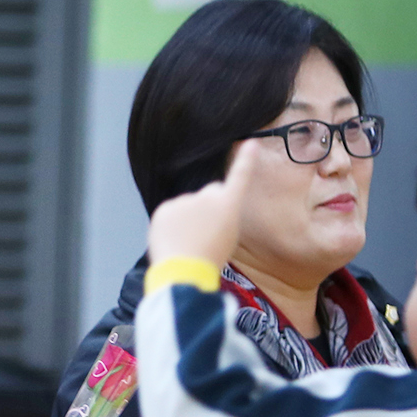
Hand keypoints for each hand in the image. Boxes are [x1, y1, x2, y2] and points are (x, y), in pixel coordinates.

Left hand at [146, 141, 253, 270]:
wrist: (184, 272)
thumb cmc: (210, 259)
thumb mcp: (228, 236)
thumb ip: (221, 216)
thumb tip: (206, 210)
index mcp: (228, 204)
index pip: (240, 177)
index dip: (247, 160)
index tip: (252, 144)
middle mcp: (207, 196)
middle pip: (211, 193)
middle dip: (209, 206)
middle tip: (206, 232)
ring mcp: (184, 200)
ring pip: (188, 206)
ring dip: (187, 218)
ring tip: (188, 242)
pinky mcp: (165, 208)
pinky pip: (170, 214)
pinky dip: (171, 224)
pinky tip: (175, 240)